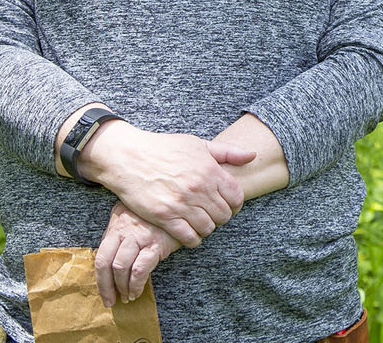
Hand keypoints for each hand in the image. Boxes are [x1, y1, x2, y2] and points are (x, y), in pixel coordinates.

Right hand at [79, 122, 255, 246]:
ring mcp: (182, 203)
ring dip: (207, 228)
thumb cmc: (163, 148)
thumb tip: (253, 155)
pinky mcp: (164, 216)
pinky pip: (188, 237)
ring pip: (208, 228)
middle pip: (224, 215)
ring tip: (201, 223)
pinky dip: (193, 239)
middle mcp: (199, 188)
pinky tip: (190, 234)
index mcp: (210, 170)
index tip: (228, 205)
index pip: (237, 196)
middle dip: (221, 217)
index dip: (235, 204)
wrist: (129, 157)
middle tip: (213, 215)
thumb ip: (227, 152)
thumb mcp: (197, 144)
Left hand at [95, 202, 177, 307]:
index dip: (100, 278)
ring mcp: (139, 237)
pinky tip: (138, 291)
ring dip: (122, 287)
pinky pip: (140, 269)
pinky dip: (136, 284)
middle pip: (106, 263)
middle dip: (107, 287)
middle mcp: (124, 231)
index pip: (100, 255)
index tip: (104, 292)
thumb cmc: (156, 216)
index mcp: (116, 226)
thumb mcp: (132, 217)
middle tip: (111, 301)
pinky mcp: (156, 244)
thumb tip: (109, 259)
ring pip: (120, 267)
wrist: (179, 206)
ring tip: (127, 297)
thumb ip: (119, 234)